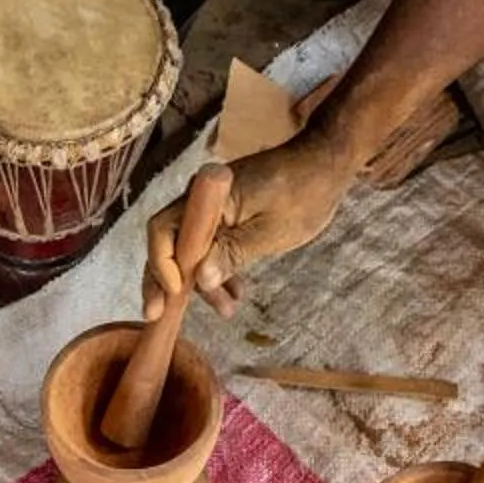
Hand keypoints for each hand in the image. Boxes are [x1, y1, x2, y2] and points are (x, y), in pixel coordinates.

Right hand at [140, 134, 352, 318]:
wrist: (324, 167)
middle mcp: (200, 200)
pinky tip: (234, 293)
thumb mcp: (270, 231)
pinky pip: (211, 246)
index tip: (175, 293)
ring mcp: (212, 210)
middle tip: (159, 315)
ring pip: (190, 250)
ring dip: (200, 282)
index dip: (162, 264)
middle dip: (165, 281)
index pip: (164, 230)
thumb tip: (200, 280)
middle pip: (168, 242)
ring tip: (225, 310)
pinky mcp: (226, 218)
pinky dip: (218, 269)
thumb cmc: (303, 194)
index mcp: (208, 197)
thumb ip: (232, 253)